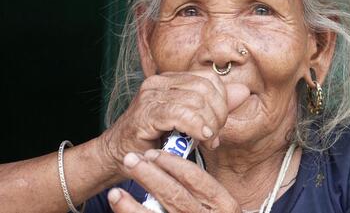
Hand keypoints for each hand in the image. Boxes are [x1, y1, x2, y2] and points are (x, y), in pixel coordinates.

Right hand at [97, 71, 249, 174]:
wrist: (118, 155)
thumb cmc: (154, 138)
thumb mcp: (190, 121)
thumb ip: (215, 106)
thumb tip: (243, 91)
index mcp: (171, 79)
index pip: (210, 79)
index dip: (223, 101)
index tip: (219, 124)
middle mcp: (160, 82)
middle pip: (206, 89)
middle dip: (218, 114)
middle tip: (214, 134)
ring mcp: (151, 95)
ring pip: (196, 101)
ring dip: (209, 124)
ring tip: (208, 140)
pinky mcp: (146, 113)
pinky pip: (181, 114)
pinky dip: (197, 127)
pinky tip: (202, 138)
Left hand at [107, 149, 240, 212]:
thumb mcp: (222, 204)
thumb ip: (206, 189)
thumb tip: (177, 163)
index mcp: (224, 204)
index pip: (195, 177)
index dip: (172, 163)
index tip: (153, 154)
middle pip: (174, 194)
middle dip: (149, 175)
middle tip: (131, 160)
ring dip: (132, 206)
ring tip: (115, 193)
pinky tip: (121, 209)